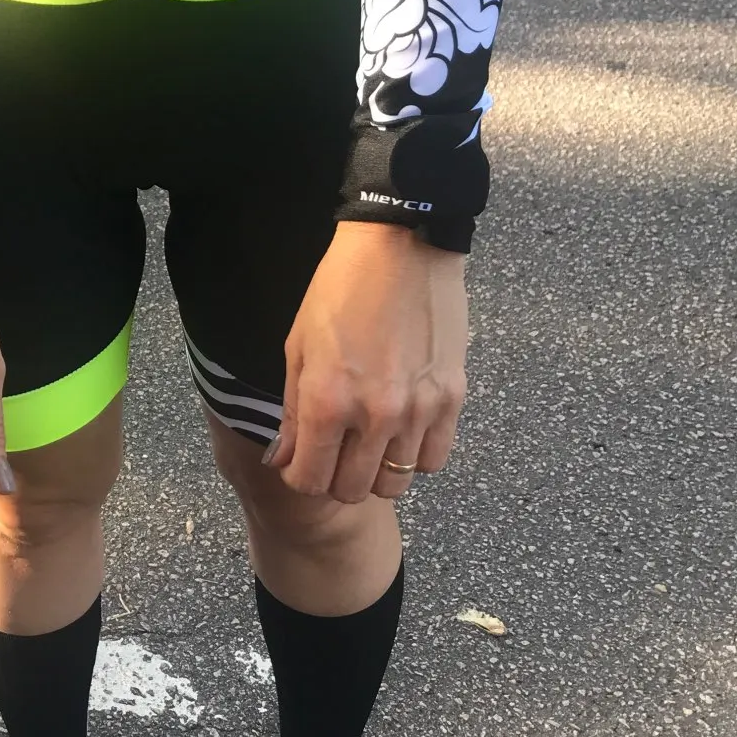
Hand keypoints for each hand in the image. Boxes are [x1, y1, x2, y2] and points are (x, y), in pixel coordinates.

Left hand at [264, 223, 468, 503]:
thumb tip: (284, 462)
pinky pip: (433, 459)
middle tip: (336, 451)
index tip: (303, 462)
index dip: (301, 477)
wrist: (402, 247)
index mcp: (327, 402)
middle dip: (336, 478)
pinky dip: (415, 455)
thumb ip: (292, 414)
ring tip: (370, 441)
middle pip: (352, 490)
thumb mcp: (298, 348)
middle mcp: (374, 416)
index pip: (310, 482)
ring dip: (377, 470)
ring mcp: (418, 410)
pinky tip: (403, 429)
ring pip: (396, 482)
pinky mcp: (452, 399)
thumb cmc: (339, 290)